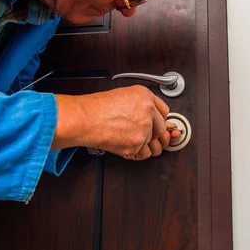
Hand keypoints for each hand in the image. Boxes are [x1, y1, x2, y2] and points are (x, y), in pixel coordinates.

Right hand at [52, 85, 179, 159]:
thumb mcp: (123, 95)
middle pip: (162, 129)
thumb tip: (150, 116)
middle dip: (155, 135)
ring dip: (146, 146)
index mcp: (145, 97)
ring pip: (153, 144)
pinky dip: (136, 153)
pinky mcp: (136, 144)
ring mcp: (144, 129)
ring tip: (135, 142)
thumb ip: (141, 104)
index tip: (158, 125)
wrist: (85, 119)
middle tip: (144, 136)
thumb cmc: (97, 107)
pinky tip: (128, 146)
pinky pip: (143, 154)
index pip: (164, 112)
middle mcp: (148, 112)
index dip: (160, 120)